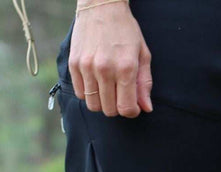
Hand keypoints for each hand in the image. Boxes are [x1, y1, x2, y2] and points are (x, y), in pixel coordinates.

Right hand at [69, 1, 152, 117]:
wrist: (101, 5)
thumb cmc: (125, 30)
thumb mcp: (142, 54)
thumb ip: (145, 83)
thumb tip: (146, 108)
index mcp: (125, 68)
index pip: (126, 108)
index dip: (131, 111)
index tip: (132, 105)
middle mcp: (105, 69)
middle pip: (109, 110)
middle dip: (117, 107)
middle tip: (120, 95)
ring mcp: (87, 67)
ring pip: (93, 105)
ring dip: (102, 102)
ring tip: (107, 89)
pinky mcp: (74, 63)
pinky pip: (79, 93)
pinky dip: (88, 93)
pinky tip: (95, 82)